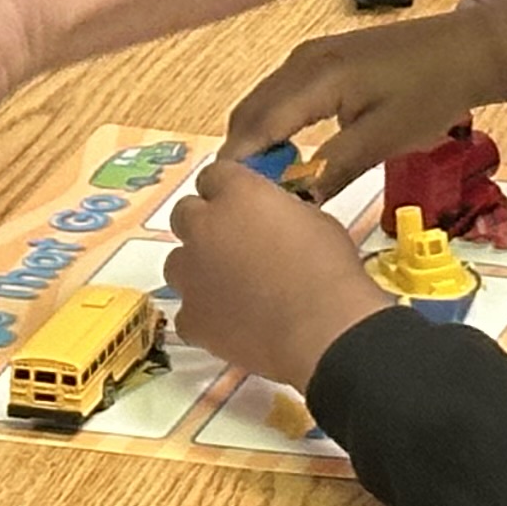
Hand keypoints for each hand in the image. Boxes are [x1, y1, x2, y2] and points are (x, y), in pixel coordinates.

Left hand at [164, 163, 394, 391]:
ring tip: (230, 285)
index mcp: (237, 194)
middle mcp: (204, 227)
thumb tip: (272, 219)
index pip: (214, 176)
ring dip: (198, 267)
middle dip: (204, 223)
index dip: (227, 189)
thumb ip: (279, 211)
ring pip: (178, 262)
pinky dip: (206, 313)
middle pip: (184, 213)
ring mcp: (191, 275)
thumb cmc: (329, 267)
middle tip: (233, 242)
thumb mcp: (314, 219)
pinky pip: (189, 310)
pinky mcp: (190, 318)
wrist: (322, 329)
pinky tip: (234, 322)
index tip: (243, 203)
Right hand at [225, 0, 506, 194]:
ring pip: (264, 102)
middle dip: (243, 155)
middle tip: (245, 203)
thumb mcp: (383, 139)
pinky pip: (283, 94)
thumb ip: (334, 168)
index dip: (239, 165)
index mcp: (315, 77)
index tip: (228, 202)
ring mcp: (311, 55)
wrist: (469, 50)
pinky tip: (291, 155)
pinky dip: (276, 124)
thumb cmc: (431, 94)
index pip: (258, 125)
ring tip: (266, 185)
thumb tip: (294, 205)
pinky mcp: (324, 57)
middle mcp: (302, 60)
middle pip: (251, 112)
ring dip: (258, 140)